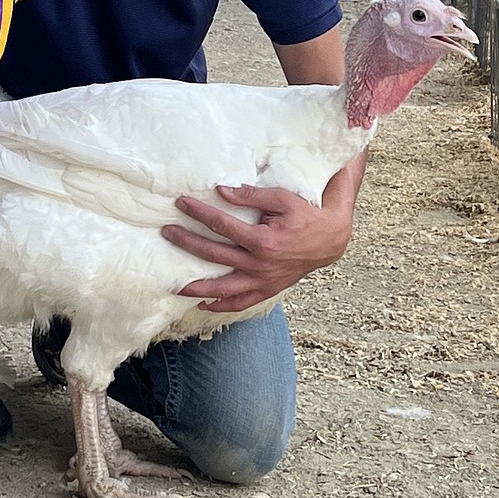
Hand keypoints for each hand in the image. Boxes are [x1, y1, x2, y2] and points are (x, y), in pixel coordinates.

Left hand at [160, 159, 362, 313]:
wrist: (331, 240)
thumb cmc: (307, 214)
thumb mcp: (283, 198)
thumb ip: (252, 195)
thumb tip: (222, 191)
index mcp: (263, 241)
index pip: (221, 225)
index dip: (199, 213)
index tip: (181, 203)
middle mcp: (260, 265)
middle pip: (214, 255)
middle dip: (187, 242)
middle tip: (167, 232)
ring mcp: (263, 281)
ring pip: (223, 288)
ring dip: (197, 286)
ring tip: (175, 284)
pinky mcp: (268, 289)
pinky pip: (241, 302)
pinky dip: (221, 306)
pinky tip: (203, 304)